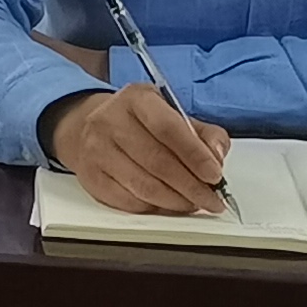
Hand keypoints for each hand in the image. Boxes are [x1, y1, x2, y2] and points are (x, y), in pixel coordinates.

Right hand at [48, 83, 231, 216]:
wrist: (94, 126)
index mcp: (136, 99)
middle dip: (191, 187)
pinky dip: (154, 208)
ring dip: (176, 201)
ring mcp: (97, 150)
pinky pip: (128, 201)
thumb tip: (216, 157)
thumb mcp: (175, 114)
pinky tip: (167, 204)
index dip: (195, 155)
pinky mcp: (91, 176)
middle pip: (157, 162)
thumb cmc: (142, 123)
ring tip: (194, 204)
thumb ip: (205, 134)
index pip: (168, 128)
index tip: (215, 175)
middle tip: (211, 200)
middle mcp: (110, 120)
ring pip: (144, 186)